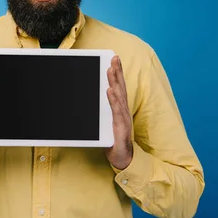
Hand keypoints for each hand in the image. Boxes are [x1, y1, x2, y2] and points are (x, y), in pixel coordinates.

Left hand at [104, 55, 133, 169]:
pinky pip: (117, 112)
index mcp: (119, 109)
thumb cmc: (114, 141)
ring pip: (119, 98)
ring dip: (115, 82)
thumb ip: (102, 112)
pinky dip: (114, 101)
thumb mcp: (106, 123)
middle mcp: (123, 112)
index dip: (117, 74)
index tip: (113, 60)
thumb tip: (94, 99)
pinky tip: (110, 91)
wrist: (122, 159)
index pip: (118, 88)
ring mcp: (123, 119)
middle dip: (117, 72)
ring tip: (110, 70)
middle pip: (120, 88)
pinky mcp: (121, 128)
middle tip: (114, 58)